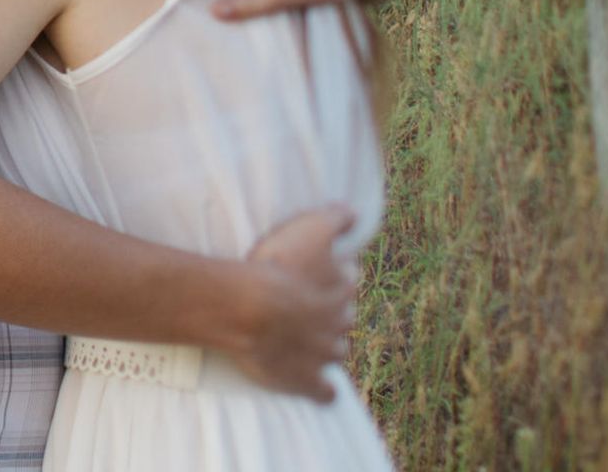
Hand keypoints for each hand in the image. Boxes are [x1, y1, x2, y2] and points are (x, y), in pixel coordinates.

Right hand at [230, 204, 359, 402]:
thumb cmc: (280, 263)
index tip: (319, 271)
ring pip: (337, 352)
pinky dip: (324, 391)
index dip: (335, 275)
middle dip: (334, 312)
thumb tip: (355, 215)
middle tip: (311, 303)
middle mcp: (339, 323)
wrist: (252, 308)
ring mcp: (323, 354)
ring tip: (315, 342)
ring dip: (330, 347)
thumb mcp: (311, 227)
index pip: (349, 280)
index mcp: (343, 289)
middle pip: (345, 317)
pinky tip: (323, 390)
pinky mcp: (305, 379)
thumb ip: (337, 219)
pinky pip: (324, 391)